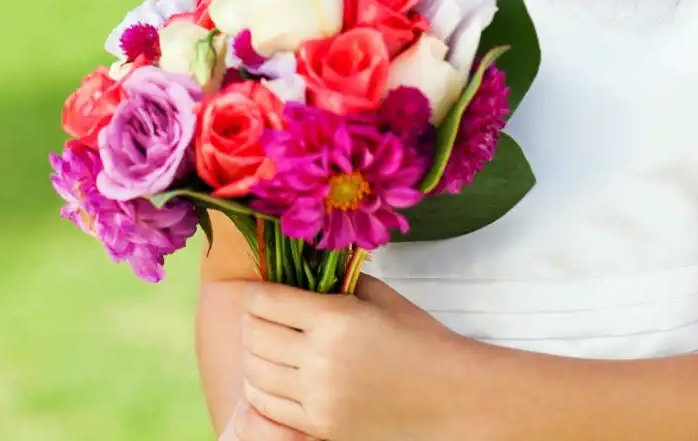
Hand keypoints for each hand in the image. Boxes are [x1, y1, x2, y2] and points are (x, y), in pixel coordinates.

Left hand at [241, 273, 469, 440]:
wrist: (446, 393)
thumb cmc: (417, 337)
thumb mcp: (378, 296)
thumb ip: (336, 282)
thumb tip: (300, 272)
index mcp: (335, 319)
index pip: (267, 302)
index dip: (255, 293)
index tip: (259, 291)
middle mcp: (320, 359)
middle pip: (254, 335)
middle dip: (252, 320)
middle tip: (261, 314)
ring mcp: (317, 397)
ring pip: (255, 372)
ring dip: (253, 353)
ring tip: (264, 343)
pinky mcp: (319, 426)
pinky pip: (268, 405)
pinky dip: (260, 387)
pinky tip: (271, 375)